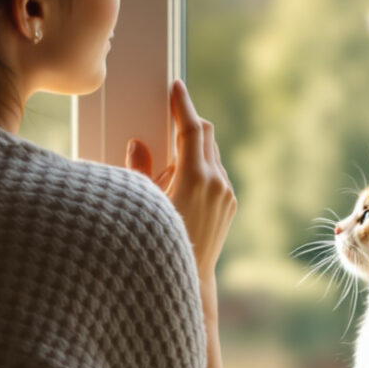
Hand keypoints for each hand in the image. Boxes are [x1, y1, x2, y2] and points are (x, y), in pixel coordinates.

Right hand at [125, 79, 236, 276]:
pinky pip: (216, 173)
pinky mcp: (230, 204)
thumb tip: (138, 145)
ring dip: (193, 148)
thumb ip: (140, 170)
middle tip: (168, 117)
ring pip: (212, 154)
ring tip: (168, 163)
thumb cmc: (160, 242)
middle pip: (206, 134)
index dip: (182, 104)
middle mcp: (217, 182)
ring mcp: (227, 194)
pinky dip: (201, 167)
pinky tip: (181, 183)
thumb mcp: (143, 204)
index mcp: (195, 177)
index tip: (176, 87)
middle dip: (188, 122)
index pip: (191, 129)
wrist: (190, 280)